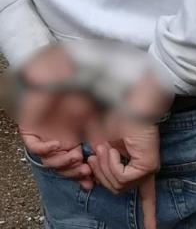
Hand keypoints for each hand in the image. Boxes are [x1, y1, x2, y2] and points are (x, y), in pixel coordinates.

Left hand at [17, 46, 97, 188]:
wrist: (73, 70)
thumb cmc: (89, 90)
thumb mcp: (101, 119)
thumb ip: (103, 137)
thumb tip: (110, 155)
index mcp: (74, 139)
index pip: (75, 164)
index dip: (82, 175)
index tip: (92, 181)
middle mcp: (59, 139)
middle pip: (61, 167)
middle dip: (73, 173)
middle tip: (85, 172)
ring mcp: (44, 134)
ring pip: (48, 161)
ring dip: (62, 163)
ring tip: (75, 157)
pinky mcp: (31, 128)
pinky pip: (34, 147)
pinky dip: (47, 150)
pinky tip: (59, 145)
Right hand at [88, 74, 170, 228]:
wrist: (122, 105)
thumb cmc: (110, 123)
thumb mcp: (99, 151)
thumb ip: (99, 170)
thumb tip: (91, 186)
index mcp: (138, 168)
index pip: (146, 198)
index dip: (149, 215)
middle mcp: (146, 171)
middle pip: (116, 191)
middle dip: (100, 174)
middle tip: (94, 154)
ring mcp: (148, 168)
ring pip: (117, 186)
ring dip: (104, 166)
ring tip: (105, 148)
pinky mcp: (147, 166)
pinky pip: (122, 178)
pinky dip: (111, 164)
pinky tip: (114, 149)